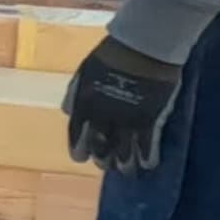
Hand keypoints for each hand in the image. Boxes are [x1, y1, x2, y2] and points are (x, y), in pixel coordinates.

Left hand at [65, 36, 182, 172]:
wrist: (141, 48)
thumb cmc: (111, 56)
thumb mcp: (84, 73)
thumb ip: (75, 94)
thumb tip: (68, 113)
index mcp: (84, 105)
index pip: (77, 134)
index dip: (79, 149)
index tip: (80, 158)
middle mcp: (103, 116)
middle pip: (100, 146)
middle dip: (102, 159)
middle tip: (105, 165)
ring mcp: (127, 119)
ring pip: (124, 150)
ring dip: (124, 163)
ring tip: (125, 171)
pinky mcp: (150, 118)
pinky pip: (148, 144)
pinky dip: (147, 156)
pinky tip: (147, 165)